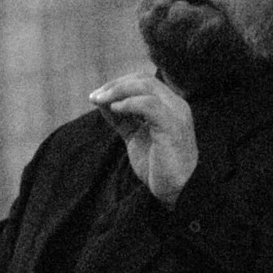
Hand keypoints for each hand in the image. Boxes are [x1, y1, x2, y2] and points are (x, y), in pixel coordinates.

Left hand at [89, 73, 197, 208]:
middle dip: (115, 85)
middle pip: (143, 80)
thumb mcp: (135, 136)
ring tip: (100, 101)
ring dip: (118, 91)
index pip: (143, 82)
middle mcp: (175, 105)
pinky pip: (149, 105)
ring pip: (146, 86)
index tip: (97, 95)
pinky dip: (128, 104)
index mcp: (169, 106)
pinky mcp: (172, 126)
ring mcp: (176, 113)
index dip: (118, 84)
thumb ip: (123, 118)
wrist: (178, 191)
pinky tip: (114, 109)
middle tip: (95, 97)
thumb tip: (101, 101)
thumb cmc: (158, 166)